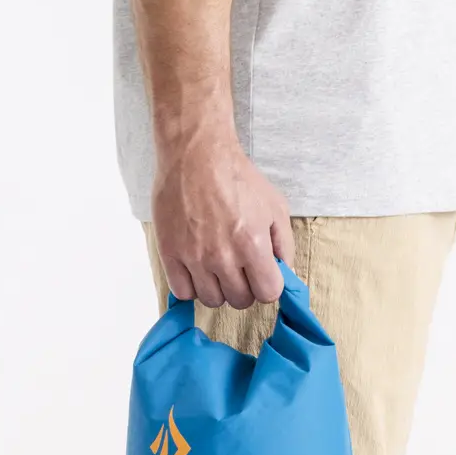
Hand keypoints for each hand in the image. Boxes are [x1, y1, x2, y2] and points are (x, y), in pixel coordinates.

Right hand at [151, 131, 293, 309]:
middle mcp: (223, 256)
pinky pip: (182, 292)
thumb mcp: (275, 206)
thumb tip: (285, 275)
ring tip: (217, 267)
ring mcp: (194, 256)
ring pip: (212, 300)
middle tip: (240, 268)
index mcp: (253, 244)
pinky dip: (192, 286)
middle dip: (245, 287)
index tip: (262, 274)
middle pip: (240, 300)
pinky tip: (197, 269)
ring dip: (218, 289)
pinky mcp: (170, 253)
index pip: (268, 294)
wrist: (195, 153)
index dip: (268, 285)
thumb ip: (284, 245)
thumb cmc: (237, 177)